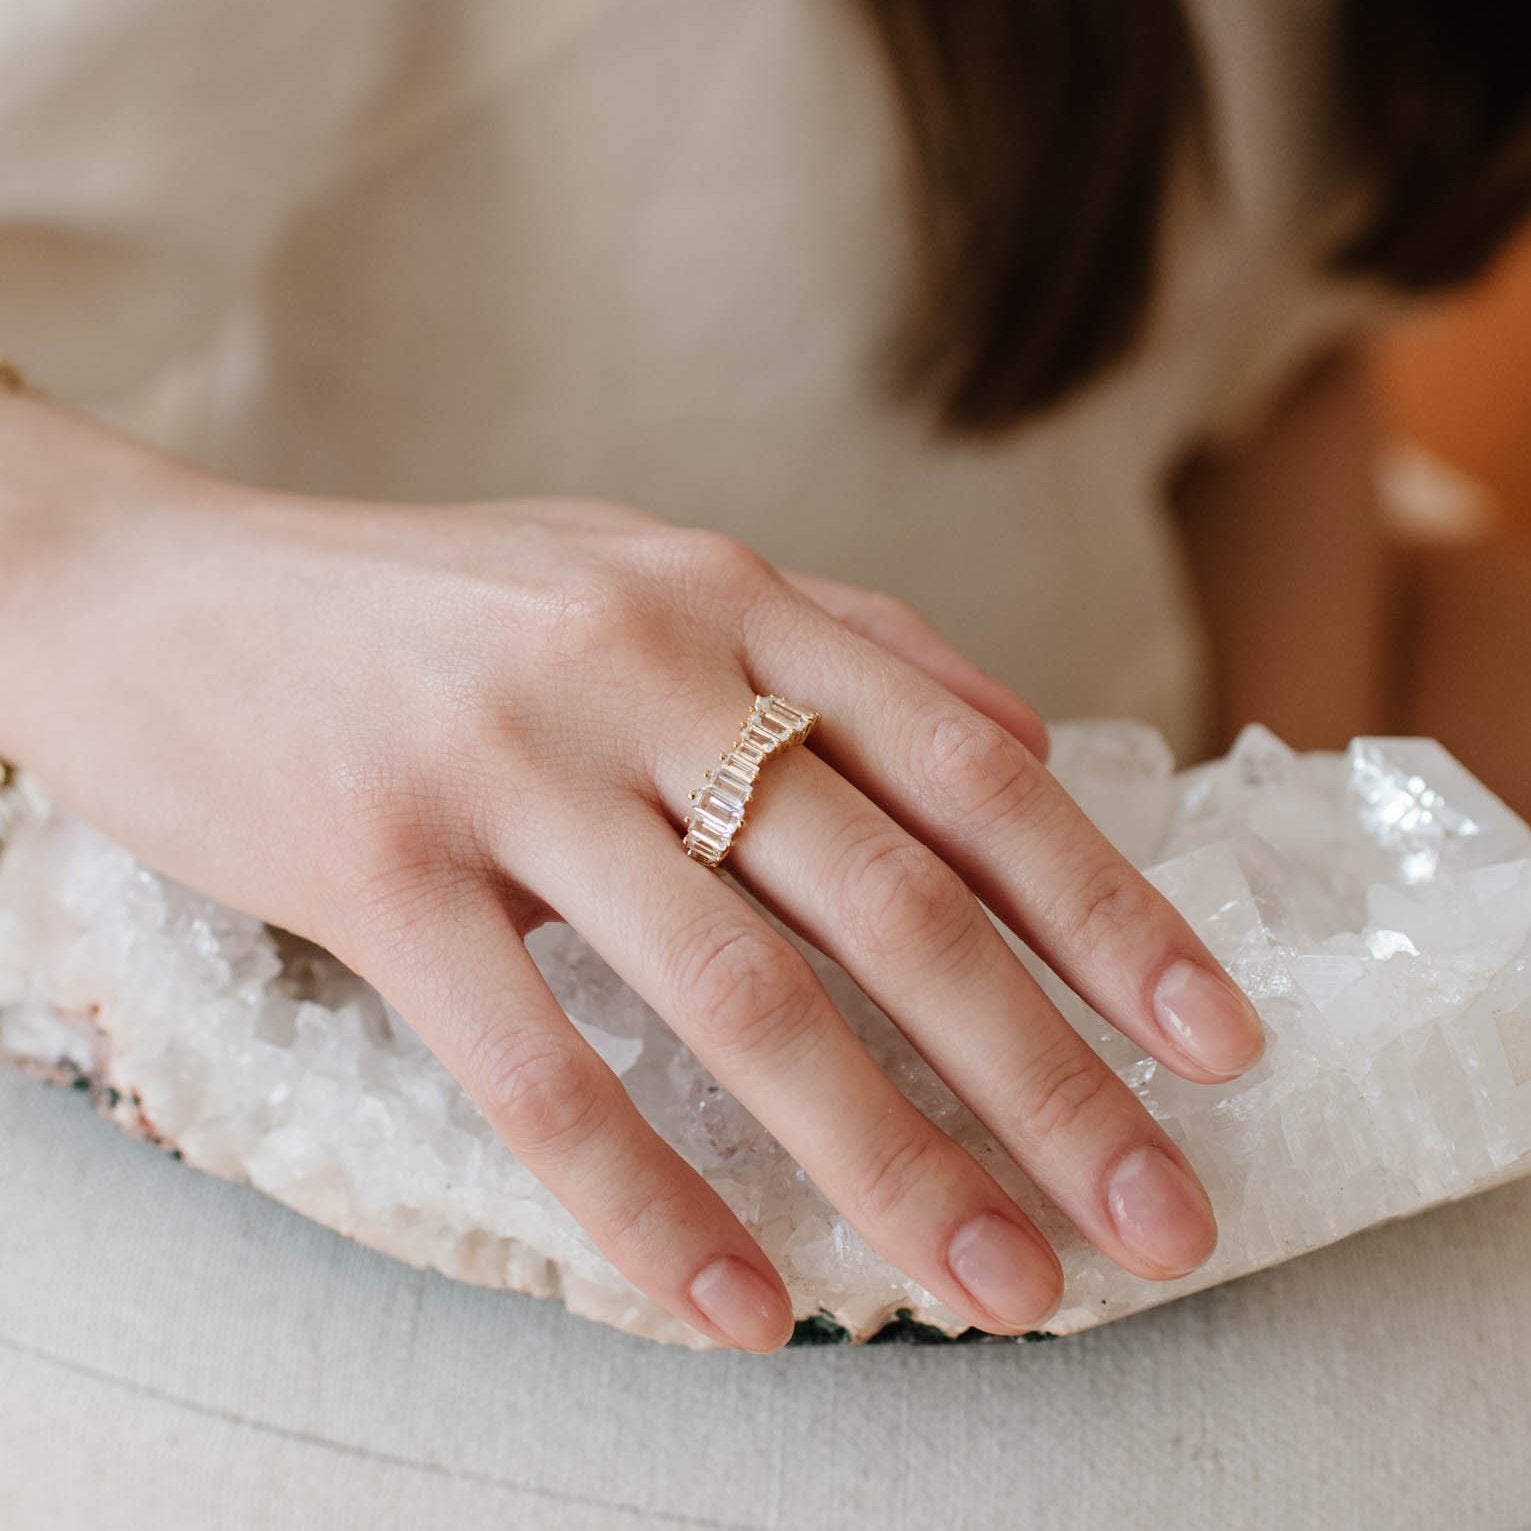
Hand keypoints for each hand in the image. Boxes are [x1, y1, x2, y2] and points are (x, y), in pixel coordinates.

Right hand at [1, 402, 1263, 1350]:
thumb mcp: (650, 571)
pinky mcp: (376, 862)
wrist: (163, 588)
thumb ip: (844, 643)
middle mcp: (640, 664)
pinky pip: (536, 1064)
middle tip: (1155, 1218)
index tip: (1214, 1044)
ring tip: (994, 1288)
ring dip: (884, 1161)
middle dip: (1044, 1072)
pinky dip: (646, 1202)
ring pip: (736, 994)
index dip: (1109, 911)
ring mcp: (507, 763)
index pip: (969, 765)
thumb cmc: (431, 600)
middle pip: (891, 898)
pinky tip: (739, 1310)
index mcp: (728, 595)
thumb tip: (1028, 735)